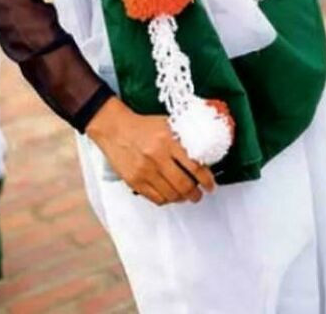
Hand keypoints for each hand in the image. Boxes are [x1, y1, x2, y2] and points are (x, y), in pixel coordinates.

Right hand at [86, 96, 215, 205]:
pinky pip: (157, 199)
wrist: (115, 129)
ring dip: (182, 198)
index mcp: (168, 140)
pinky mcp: (135, 182)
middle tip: (199, 194)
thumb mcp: (167, 125)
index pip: (194, 166)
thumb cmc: (143, 126)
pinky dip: (167, 200)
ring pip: (171, 195)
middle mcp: (157, 156)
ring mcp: (145, 171)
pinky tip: (169, 195)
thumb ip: (183, 139)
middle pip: (184, 185)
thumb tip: (203, 155)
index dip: (206, 179)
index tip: (211, 185)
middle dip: (196, 194)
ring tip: (186, 196)